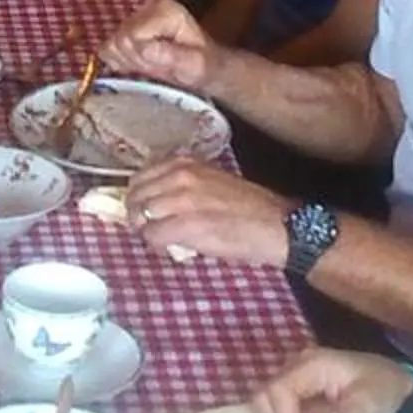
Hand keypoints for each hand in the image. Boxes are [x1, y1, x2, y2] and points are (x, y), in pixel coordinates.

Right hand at [104, 0, 213, 89]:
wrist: (204, 66)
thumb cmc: (204, 66)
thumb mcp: (197, 66)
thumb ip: (174, 57)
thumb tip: (145, 49)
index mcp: (164, 10)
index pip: (132, 36)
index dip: (143, 57)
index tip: (163, 65)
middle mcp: (146, 7)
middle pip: (119, 40)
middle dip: (136, 60)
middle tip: (158, 66)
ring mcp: (134, 16)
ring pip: (110, 46)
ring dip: (128, 62)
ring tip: (151, 64)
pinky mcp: (124, 28)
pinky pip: (105, 50)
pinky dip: (118, 62)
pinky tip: (138, 63)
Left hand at [123, 158, 294, 268]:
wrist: (277, 225)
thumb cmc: (249, 207)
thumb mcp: (212, 181)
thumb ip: (183, 185)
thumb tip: (156, 201)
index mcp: (186, 163)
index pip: (140, 176)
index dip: (138, 196)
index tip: (145, 210)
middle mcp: (180, 175)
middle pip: (135, 196)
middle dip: (137, 215)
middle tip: (150, 228)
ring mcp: (181, 199)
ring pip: (139, 216)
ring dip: (146, 231)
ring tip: (161, 239)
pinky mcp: (186, 224)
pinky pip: (153, 236)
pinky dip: (156, 245)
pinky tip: (169, 249)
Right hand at [255, 348, 412, 412]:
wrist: (394, 384)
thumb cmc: (383, 389)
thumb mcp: (369, 404)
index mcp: (312, 364)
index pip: (278, 392)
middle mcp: (295, 366)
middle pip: (264, 397)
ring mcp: (293, 378)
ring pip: (265, 405)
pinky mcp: (296, 391)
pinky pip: (277, 410)